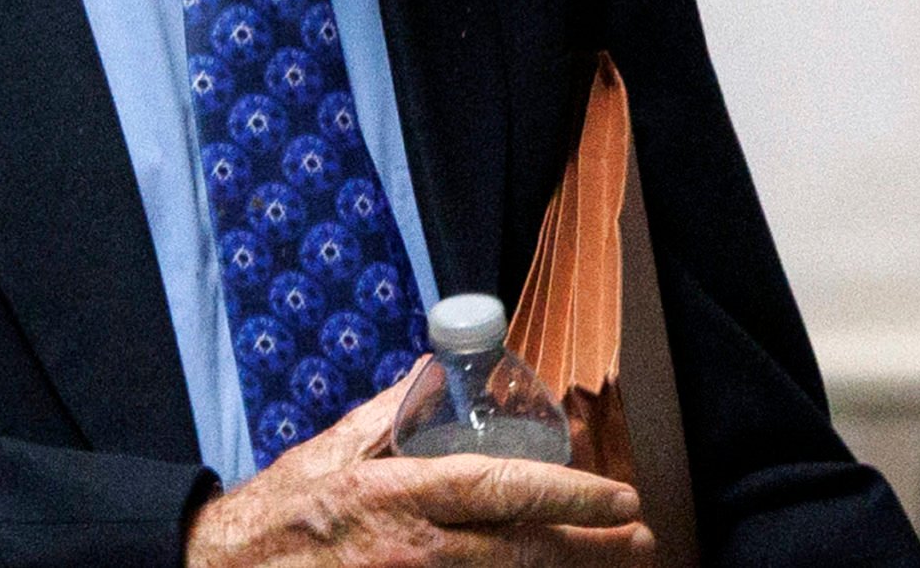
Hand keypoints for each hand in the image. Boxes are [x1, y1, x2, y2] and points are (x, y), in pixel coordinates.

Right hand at [184, 381, 649, 567]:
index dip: (567, 494)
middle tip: (638, 537)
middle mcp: (416, 552)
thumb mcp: (333, 450)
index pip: (500, 491)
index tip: (617, 496)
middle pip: (524, 554)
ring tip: (611, 559)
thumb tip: (435, 371)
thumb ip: (390, 413)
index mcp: (399, 496)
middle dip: (591, 549)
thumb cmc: (281, 513)